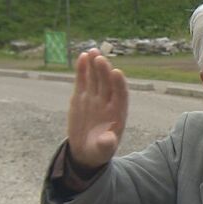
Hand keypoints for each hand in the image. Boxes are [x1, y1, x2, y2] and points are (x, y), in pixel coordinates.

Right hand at [67, 49, 128, 169]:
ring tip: (91, 51)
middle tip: (100, 58)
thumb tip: (110, 139)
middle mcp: (107, 102)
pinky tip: (82, 56)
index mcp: (117, 113)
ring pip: (96, 78)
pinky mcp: (82, 96)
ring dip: (94, 64)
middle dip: (105, 70)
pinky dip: (83, 69)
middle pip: (108, 83)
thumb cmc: (98, 152)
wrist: (85, 151)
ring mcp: (94, 97)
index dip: (119, 84)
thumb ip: (106, 144)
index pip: (121, 95)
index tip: (116, 73)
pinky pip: (83, 80)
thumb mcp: (102, 151)